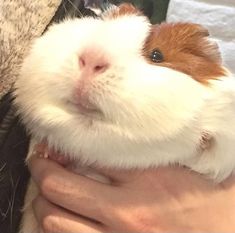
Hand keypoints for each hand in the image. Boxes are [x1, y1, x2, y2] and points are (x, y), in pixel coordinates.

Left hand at [29, 148, 234, 232]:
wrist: (230, 231)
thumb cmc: (213, 199)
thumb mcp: (184, 164)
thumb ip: (152, 149)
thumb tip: (126, 134)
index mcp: (147, 177)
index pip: (89, 151)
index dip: (67, 143)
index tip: (58, 140)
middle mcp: (127, 209)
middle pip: (61, 184)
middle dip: (42, 169)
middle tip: (39, 161)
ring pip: (55, 220)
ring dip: (45, 201)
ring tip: (48, 189)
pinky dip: (58, 226)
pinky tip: (62, 216)